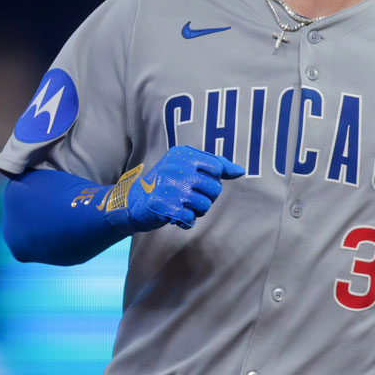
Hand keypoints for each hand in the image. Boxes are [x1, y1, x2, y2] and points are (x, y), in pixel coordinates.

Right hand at [124, 146, 244, 230]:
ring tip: (182, 206)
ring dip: (196, 211)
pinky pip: (191, 219)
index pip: (217, 167)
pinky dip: (185, 221)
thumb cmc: (168, 184)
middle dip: (206, 198)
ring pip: (205, 205)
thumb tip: (240, 171)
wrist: (134, 202)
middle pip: (214, 188)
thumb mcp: (188, 167)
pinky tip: (175, 216)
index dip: (212, 180)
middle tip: (188, 198)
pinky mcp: (163, 206)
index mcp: (182, 153)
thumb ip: (216, 166)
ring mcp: (169, 186)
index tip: (197, 183)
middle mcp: (176, 167)